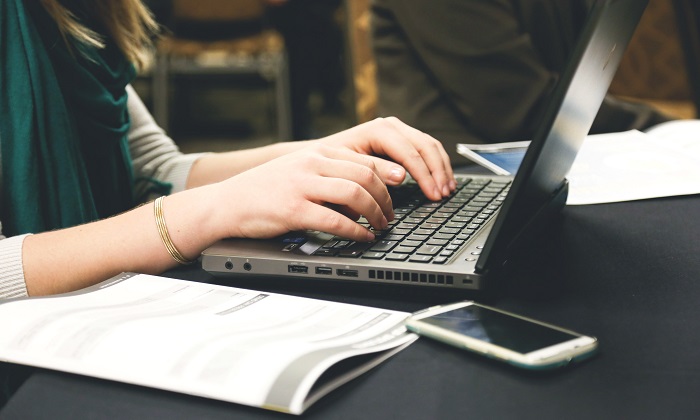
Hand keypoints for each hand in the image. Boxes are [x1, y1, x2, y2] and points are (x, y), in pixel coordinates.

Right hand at [211, 143, 394, 241]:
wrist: (226, 203)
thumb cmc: (264, 191)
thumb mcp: (298, 171)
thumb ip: (328, 175)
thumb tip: (363, 194)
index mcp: (315, 153)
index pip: (363, 160)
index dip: (387, 177)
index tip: (400, 190)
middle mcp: (311, 164)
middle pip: (365, 176)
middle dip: (385, 198)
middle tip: (390, 216)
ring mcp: (302, 185)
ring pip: (355, 194)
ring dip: (375, 213)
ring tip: (380, 226)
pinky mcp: (293, 209)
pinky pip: (335, 220)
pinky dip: (355, 231)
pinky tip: (362, 237)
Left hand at [317, 117, 455, 200]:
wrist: (320, 155)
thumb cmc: (330, 163)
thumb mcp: (349, 168)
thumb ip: (375, 171)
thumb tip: (402, 176)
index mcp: (379, 130)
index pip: (410, 152)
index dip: (425, 175)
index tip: (433, 194)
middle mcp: (391, 126)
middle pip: (425, 146)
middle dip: (437, 172)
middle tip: (443, 195)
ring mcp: (398, 130)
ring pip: (430, 146)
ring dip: (442, 168)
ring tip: (447, 190)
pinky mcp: (401, 139)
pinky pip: (426, 149)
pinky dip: (437, 165)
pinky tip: (442, 180)